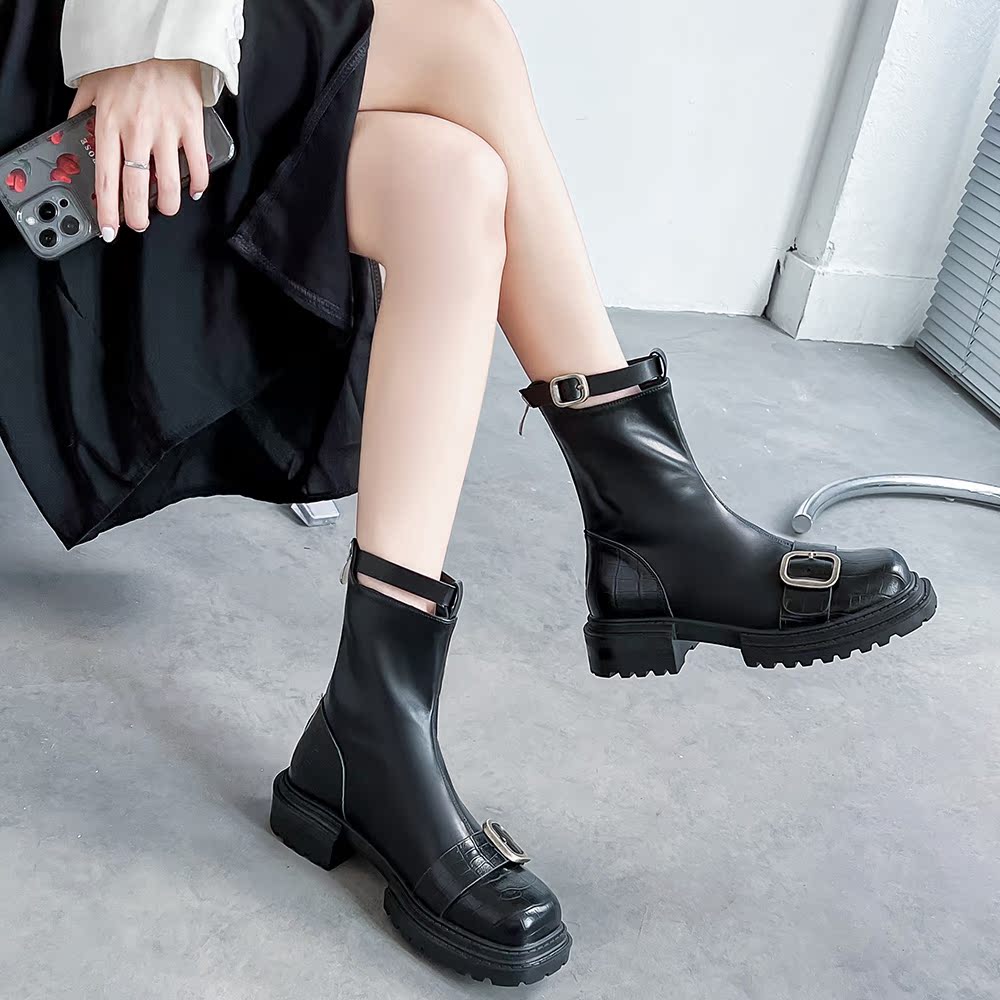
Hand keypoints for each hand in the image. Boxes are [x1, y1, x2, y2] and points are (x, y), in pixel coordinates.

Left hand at [68, 59, 209, 241]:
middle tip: (140, 224)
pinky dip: (198, 183)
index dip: (108, 210)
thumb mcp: (92, 83)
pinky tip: (193, 190)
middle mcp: (137, 132)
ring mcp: (166, 131)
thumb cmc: (126, 60)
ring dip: (168, 205)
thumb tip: (72, 129)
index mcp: (110, 124)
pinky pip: (197, 165)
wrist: (159, 39)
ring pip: (169, 184)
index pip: (106, 178)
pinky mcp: (191, 126)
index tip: (111, 229)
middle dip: (138, 216)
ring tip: (165, 208)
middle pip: (136, 188)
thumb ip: (82, 110)